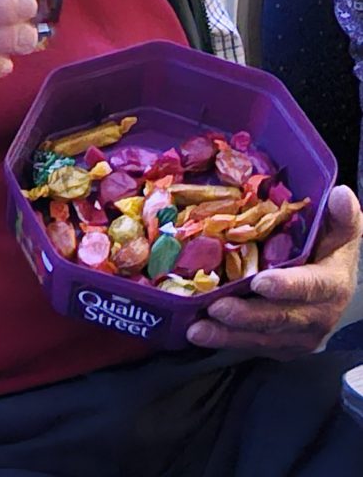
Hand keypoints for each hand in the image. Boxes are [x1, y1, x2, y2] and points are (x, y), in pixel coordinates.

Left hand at [187, 185, 361, 357]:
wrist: (333, 282)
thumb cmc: (330, 249)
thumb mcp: (340, 230)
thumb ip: (342, 215)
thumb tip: (342, 194)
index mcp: (332, 285)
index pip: (311, 287)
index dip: (287, 287)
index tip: (260, 283)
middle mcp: (318, 317)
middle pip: (280, 318)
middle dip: (247, 316)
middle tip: (216, 307)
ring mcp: (299, 336)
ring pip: (263, 337)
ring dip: (228, 335)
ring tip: (198, 329)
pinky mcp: (281, 346)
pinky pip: (253, 346)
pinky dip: (226, 341)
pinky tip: (200, 334)